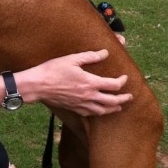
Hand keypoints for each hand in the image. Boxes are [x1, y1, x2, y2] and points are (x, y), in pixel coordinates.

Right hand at [16, 50, 131, 115]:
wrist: (37, 85)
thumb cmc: (53, 70)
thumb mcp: (71, 59)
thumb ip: (90, 56)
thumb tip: (104, 53)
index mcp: (90, 82)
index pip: (113, 85)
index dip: (122, 82)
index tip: (125, 77)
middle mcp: (89, 96)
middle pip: (112, 101)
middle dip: (123, 99)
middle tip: (130, 96)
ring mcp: (81, 104)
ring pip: (103, 110)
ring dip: (113, 108)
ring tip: (119, 107)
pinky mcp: (74, 108)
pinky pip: (90, 113)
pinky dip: (98, 112)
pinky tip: (99, 110)